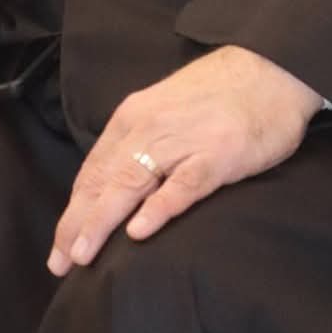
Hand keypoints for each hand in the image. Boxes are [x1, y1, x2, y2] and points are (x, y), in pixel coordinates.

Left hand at [47, 46, 323, 274]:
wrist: (272, 68)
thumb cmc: (221, 95)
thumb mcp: (167, 111)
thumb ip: (142, 144)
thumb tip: (116, 189)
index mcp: (135, 118)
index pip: (94, 170)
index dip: (73, 209)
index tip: (58, 246)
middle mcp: (150, 127)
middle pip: (104, 180)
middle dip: (77, 223)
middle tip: (60, 263)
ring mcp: (183, 140)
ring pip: (131, 183)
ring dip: (102, 220)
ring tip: (82, 253)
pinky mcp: (217, 154)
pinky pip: (182, 185)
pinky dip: (158, 207)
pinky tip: (139, 231)